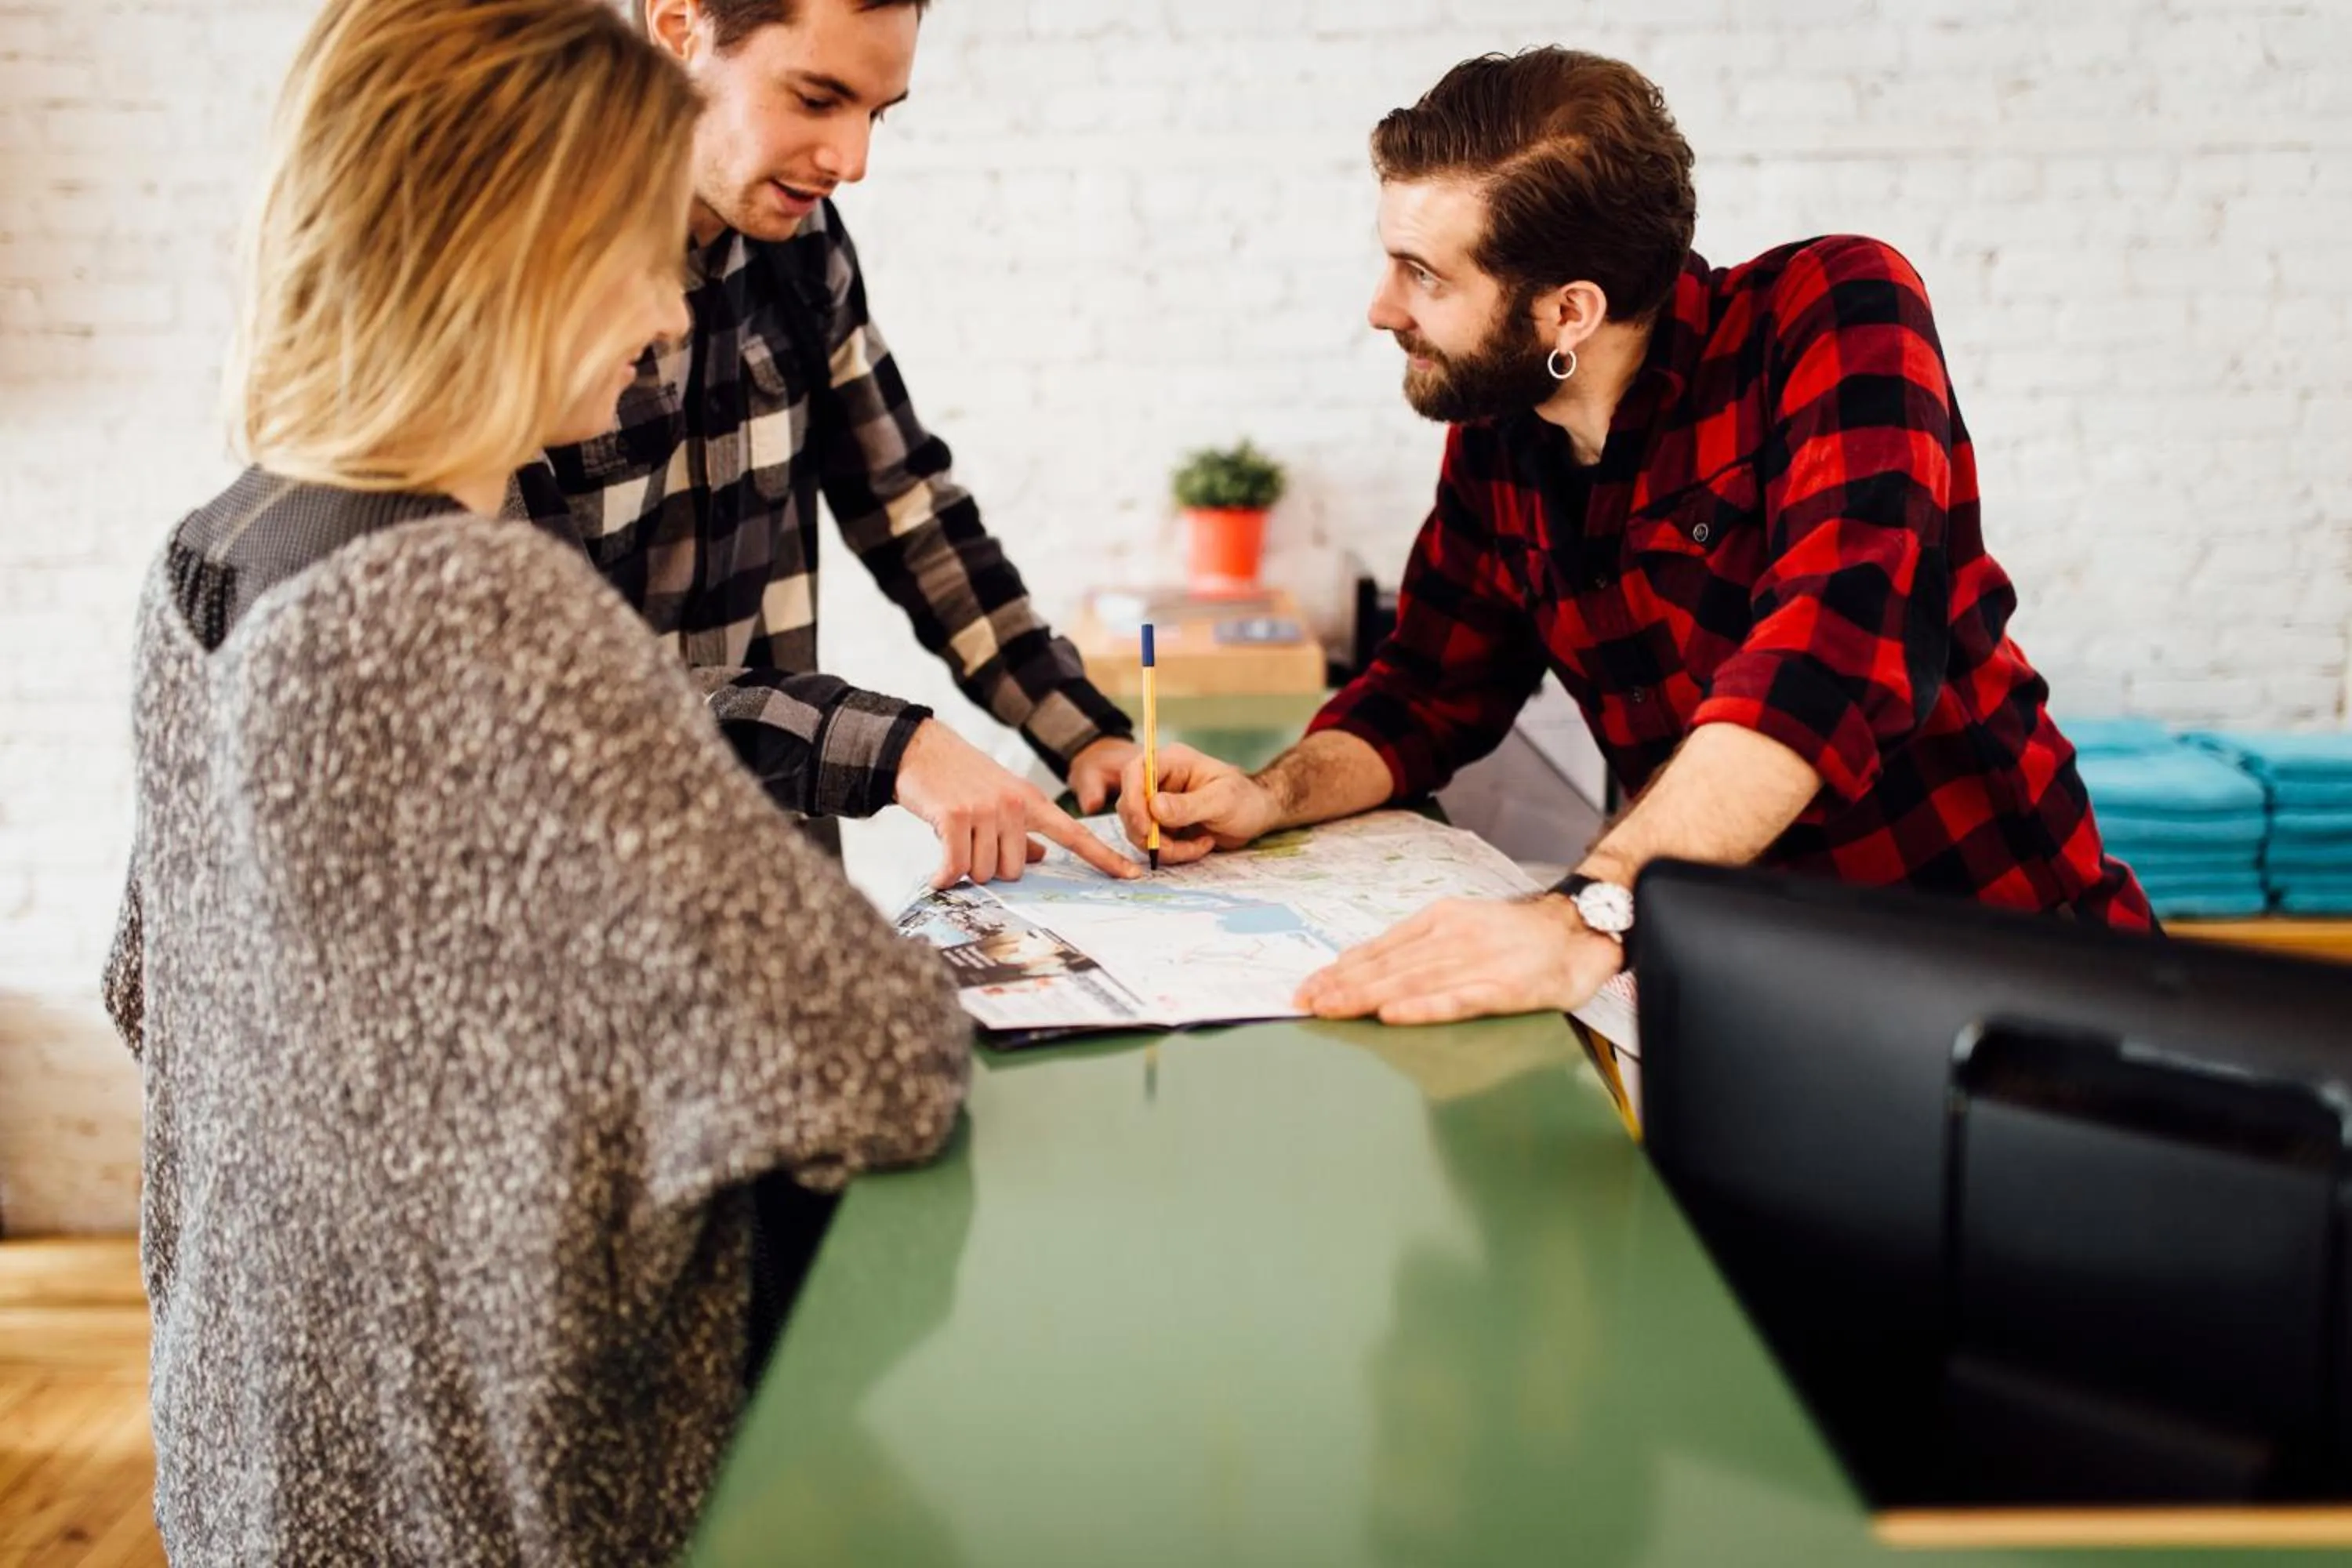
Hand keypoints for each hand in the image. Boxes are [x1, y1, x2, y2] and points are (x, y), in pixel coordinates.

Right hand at [896, 720, 1141, 888]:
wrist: (921, 751)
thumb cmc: (962, 780)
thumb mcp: (1003, 798)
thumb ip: (1025, 829)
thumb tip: (1040, 858)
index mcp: (1033, 801)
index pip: (1075, 835)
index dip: (1104, 858)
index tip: (1132, 876)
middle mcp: (1015, 805)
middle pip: (1016, 869)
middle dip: (991, 865)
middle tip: (971, 841)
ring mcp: (988, 810)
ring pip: (986, 872)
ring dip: (965, 866)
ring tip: (954, 839)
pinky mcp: (957, 817)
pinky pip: (957, 869)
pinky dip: (945, 877)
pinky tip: (937, 876)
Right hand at [1114, 742, 1281, 866]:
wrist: (1257, 815)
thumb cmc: (1246, 799)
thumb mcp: (1222, 800)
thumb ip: (1188, 805)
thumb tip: (1154, 807)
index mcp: (1172, 762)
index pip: (1135, 771)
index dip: (1133, 799)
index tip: (1145, 827)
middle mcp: (1159, 780)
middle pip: (1129, 805)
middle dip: (1149, 832)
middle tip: (1176, 847)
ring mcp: (1159, 804)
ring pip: (1138, 829)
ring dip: (1164, 847)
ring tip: (1199, 846)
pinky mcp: (1162, 824)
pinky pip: (1152, 843)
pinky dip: (1172, 852)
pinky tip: (1200, 846)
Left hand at [1293, 895, 1623, 1025]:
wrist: (1580, 929)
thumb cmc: (1519, 937)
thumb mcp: (1463, 925)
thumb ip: (1421, 945)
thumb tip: (1372, 966)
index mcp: (1440, 921)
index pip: (1380, 948)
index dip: (1341, 969)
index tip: (1308, 987)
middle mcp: (1452, 938)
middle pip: (1388, 966)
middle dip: (1341, 986)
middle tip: (1303, 1002)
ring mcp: (1477, 963)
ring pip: (1411, 981)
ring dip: (1367, 996)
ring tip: (1332, 1008)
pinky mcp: (1503, 988)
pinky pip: (1457, 999)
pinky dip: (1424, 1008)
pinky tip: (1396, 1015)